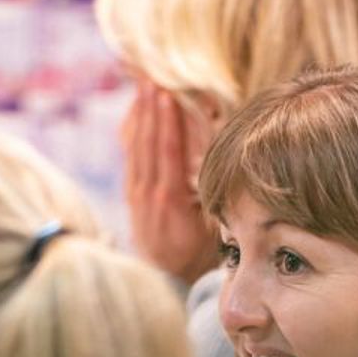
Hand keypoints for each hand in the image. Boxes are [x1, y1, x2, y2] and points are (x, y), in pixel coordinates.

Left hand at [121, 79, 220, 285]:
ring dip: (140, 113)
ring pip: (136, 146)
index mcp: (170, 200)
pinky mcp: (131, 194)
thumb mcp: (213, 226)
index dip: (166, 121)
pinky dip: (134, 130)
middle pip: (148, 142)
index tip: (168, 94)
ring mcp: (136, 194)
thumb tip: (226, 161)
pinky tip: (137, 111)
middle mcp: (148, 194)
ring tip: (143, 85)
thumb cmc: (199, 253)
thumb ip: (214, 194)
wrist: (166, 279)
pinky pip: (131, 154)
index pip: (166, 152)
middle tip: (153, 77)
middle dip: (151, 108)